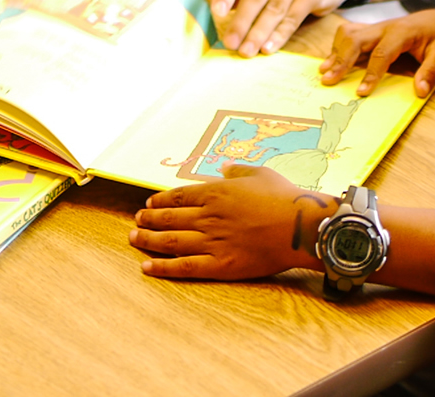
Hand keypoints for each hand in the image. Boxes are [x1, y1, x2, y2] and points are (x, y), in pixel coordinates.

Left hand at [131, 164, 333, 280]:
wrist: (300, 226)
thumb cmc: (283, 197)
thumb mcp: (260, 173)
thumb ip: (237, 171)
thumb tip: (224, 167)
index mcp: (215, 192)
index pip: (178, 196)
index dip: (160, 201)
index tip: (148, 204)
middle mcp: (207, 216)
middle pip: (169, 218)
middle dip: (149, 220)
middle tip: (136, 222)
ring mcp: (212, 241)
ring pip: (171, 242)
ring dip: (148, 240)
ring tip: (134, 239)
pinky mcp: (220, 265)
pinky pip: (185, 267)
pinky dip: (163, 268)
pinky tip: (147, 267)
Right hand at [320, 9, 434, 97]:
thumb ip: (431, 72)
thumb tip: (420, 92)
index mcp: (402, 32)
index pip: (381, 53)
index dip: (370, 74)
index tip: (361, 93)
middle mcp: (385, 26)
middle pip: (355, 38)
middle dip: (341, 59)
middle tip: (328, 80)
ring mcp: (377, 27)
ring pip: (348, 33)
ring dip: (335, 52)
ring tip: (324, 72)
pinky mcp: (373, 30)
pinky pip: (350, 34)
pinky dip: (338, 47)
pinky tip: (332, 63)